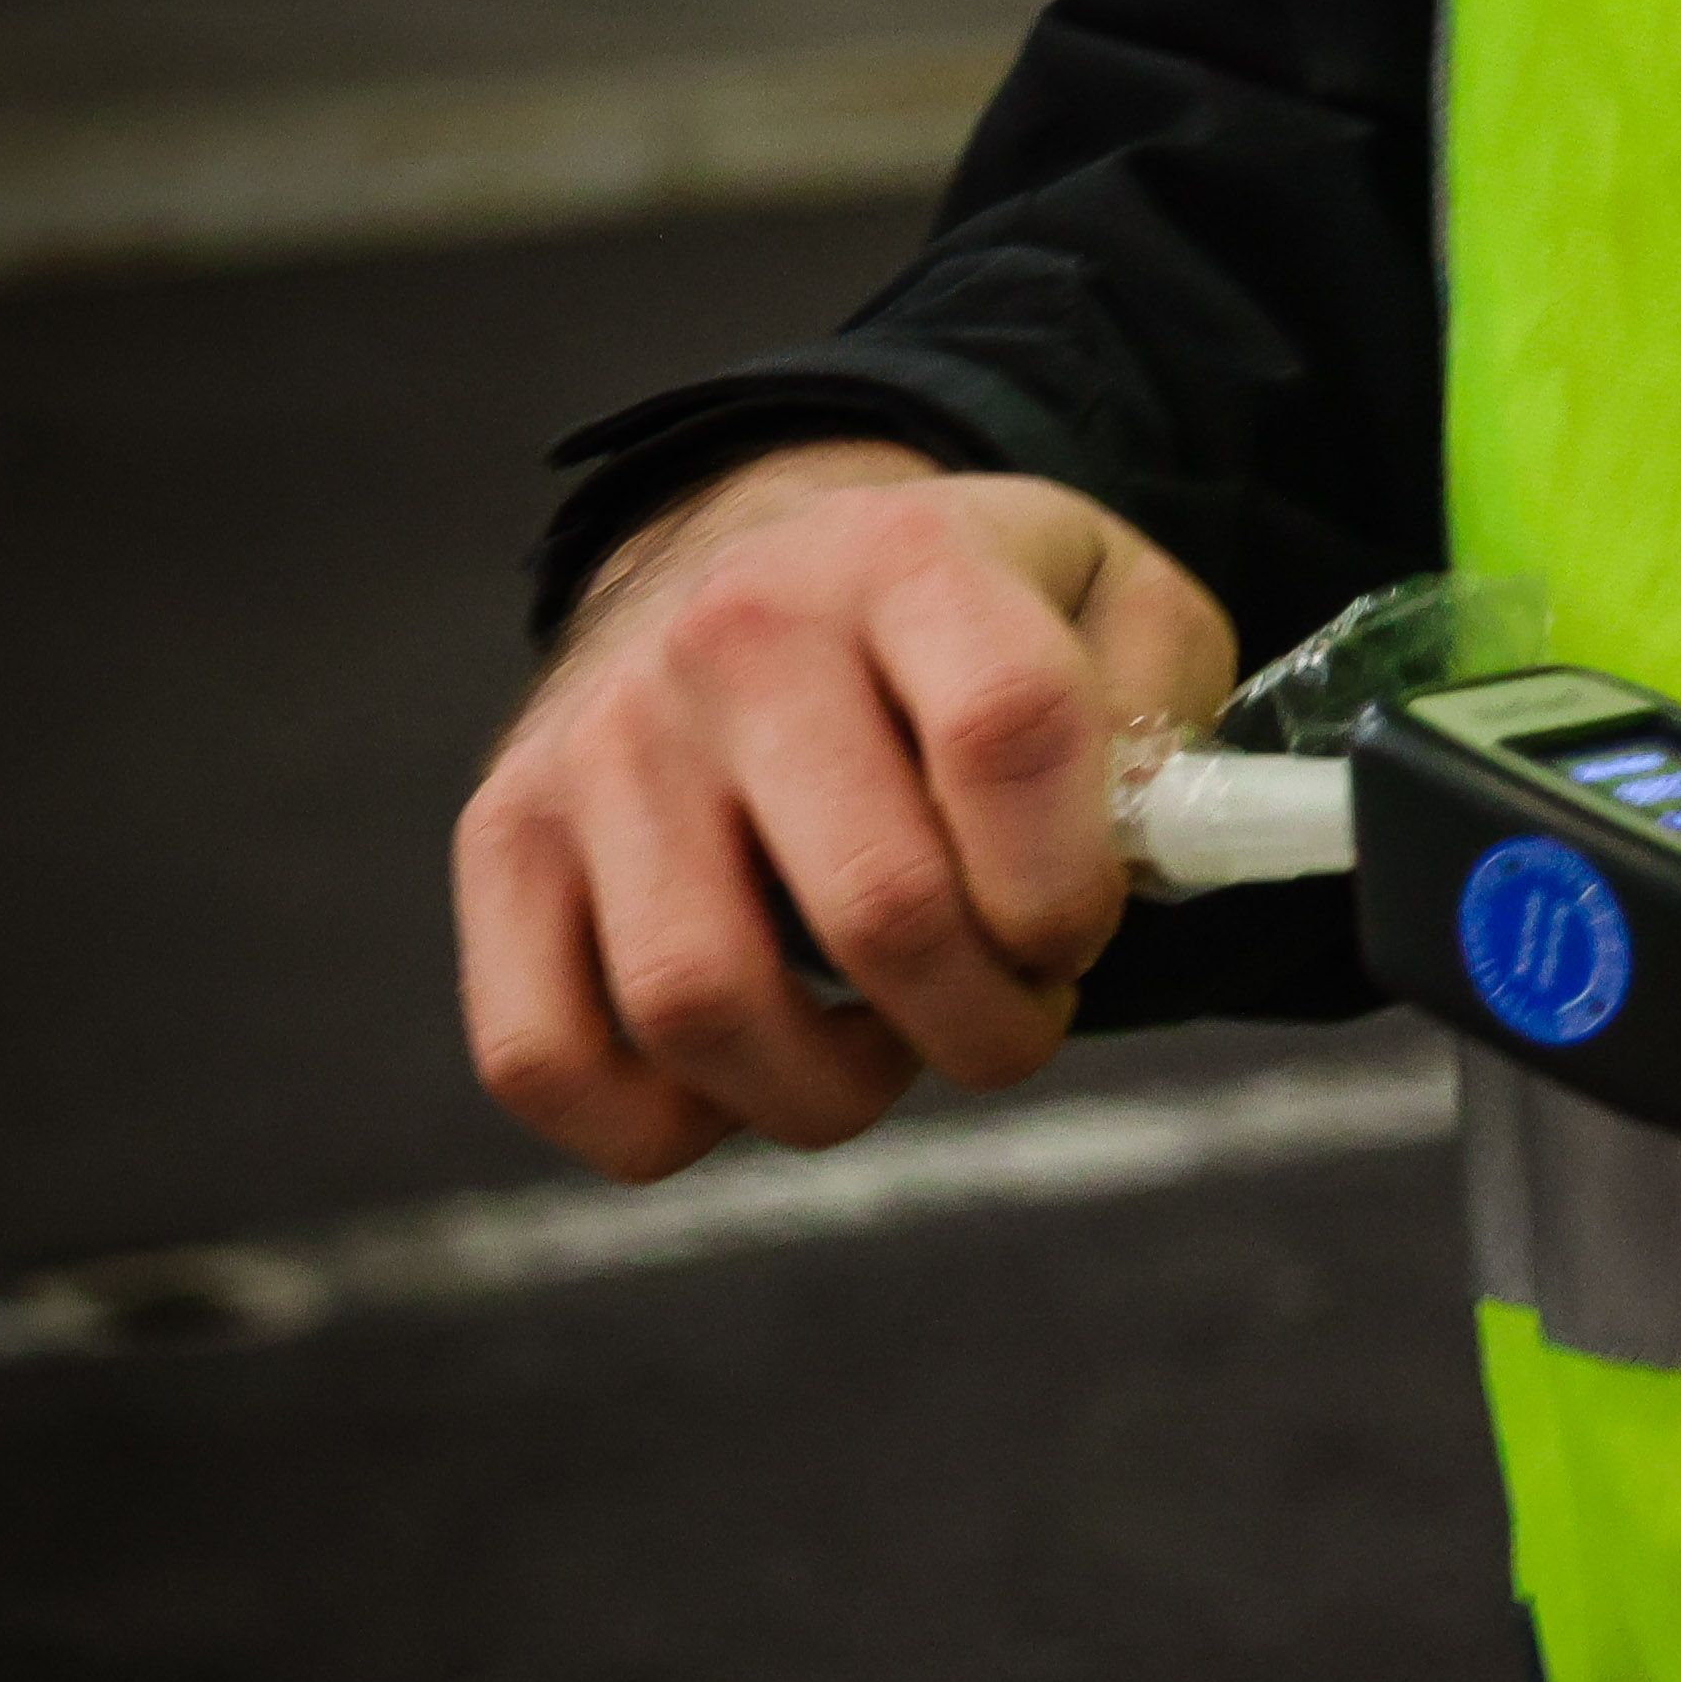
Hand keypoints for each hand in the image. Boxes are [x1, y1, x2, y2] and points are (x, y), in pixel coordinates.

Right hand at [454, 438, 1233, 1179]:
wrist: (759, 558)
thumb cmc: (962, 628)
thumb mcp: (1112, 604)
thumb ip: (1174, 710)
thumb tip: (1156, 845)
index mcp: (911, 564)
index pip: (1009, 734)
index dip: (1070, 890)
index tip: (1077, 930)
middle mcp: (737, 638)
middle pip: (877, 910)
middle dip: (987, 1023)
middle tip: (1009, 1007)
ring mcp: (602, 744)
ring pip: (704, 1005)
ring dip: (834, 1087)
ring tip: (886, 1039)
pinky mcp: (507, 839)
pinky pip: (545, 1055)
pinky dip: (664, 1122)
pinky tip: (751, 1067)